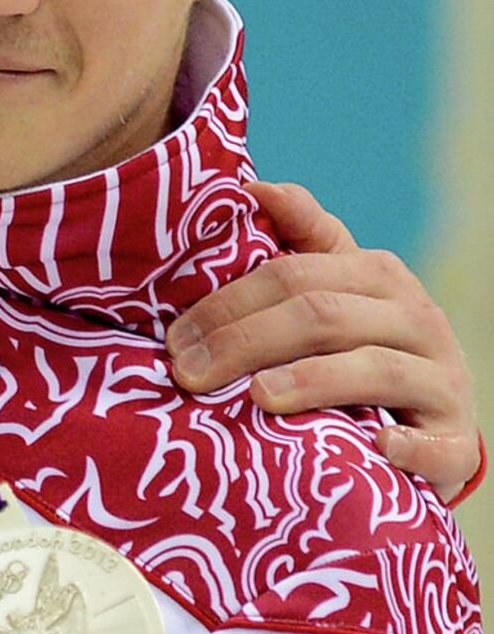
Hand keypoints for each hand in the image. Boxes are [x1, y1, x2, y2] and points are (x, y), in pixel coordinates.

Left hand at [165, 180, 479, 499]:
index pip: (293, 275)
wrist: (437, 421)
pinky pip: (433, 443)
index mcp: (377, 274)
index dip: (228, 302)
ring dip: (312, 382)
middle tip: (190, 373)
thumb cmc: (365, 345)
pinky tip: (373, 446)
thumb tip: (252, 187)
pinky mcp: (457, 440)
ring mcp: (442, 380)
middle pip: (322, 318)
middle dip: (246, 342)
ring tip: (257, 398)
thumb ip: (301, 235)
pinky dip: (405, 446)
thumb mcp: (337, 287)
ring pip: (373, 369)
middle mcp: (416, 318)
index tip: (176, 336)